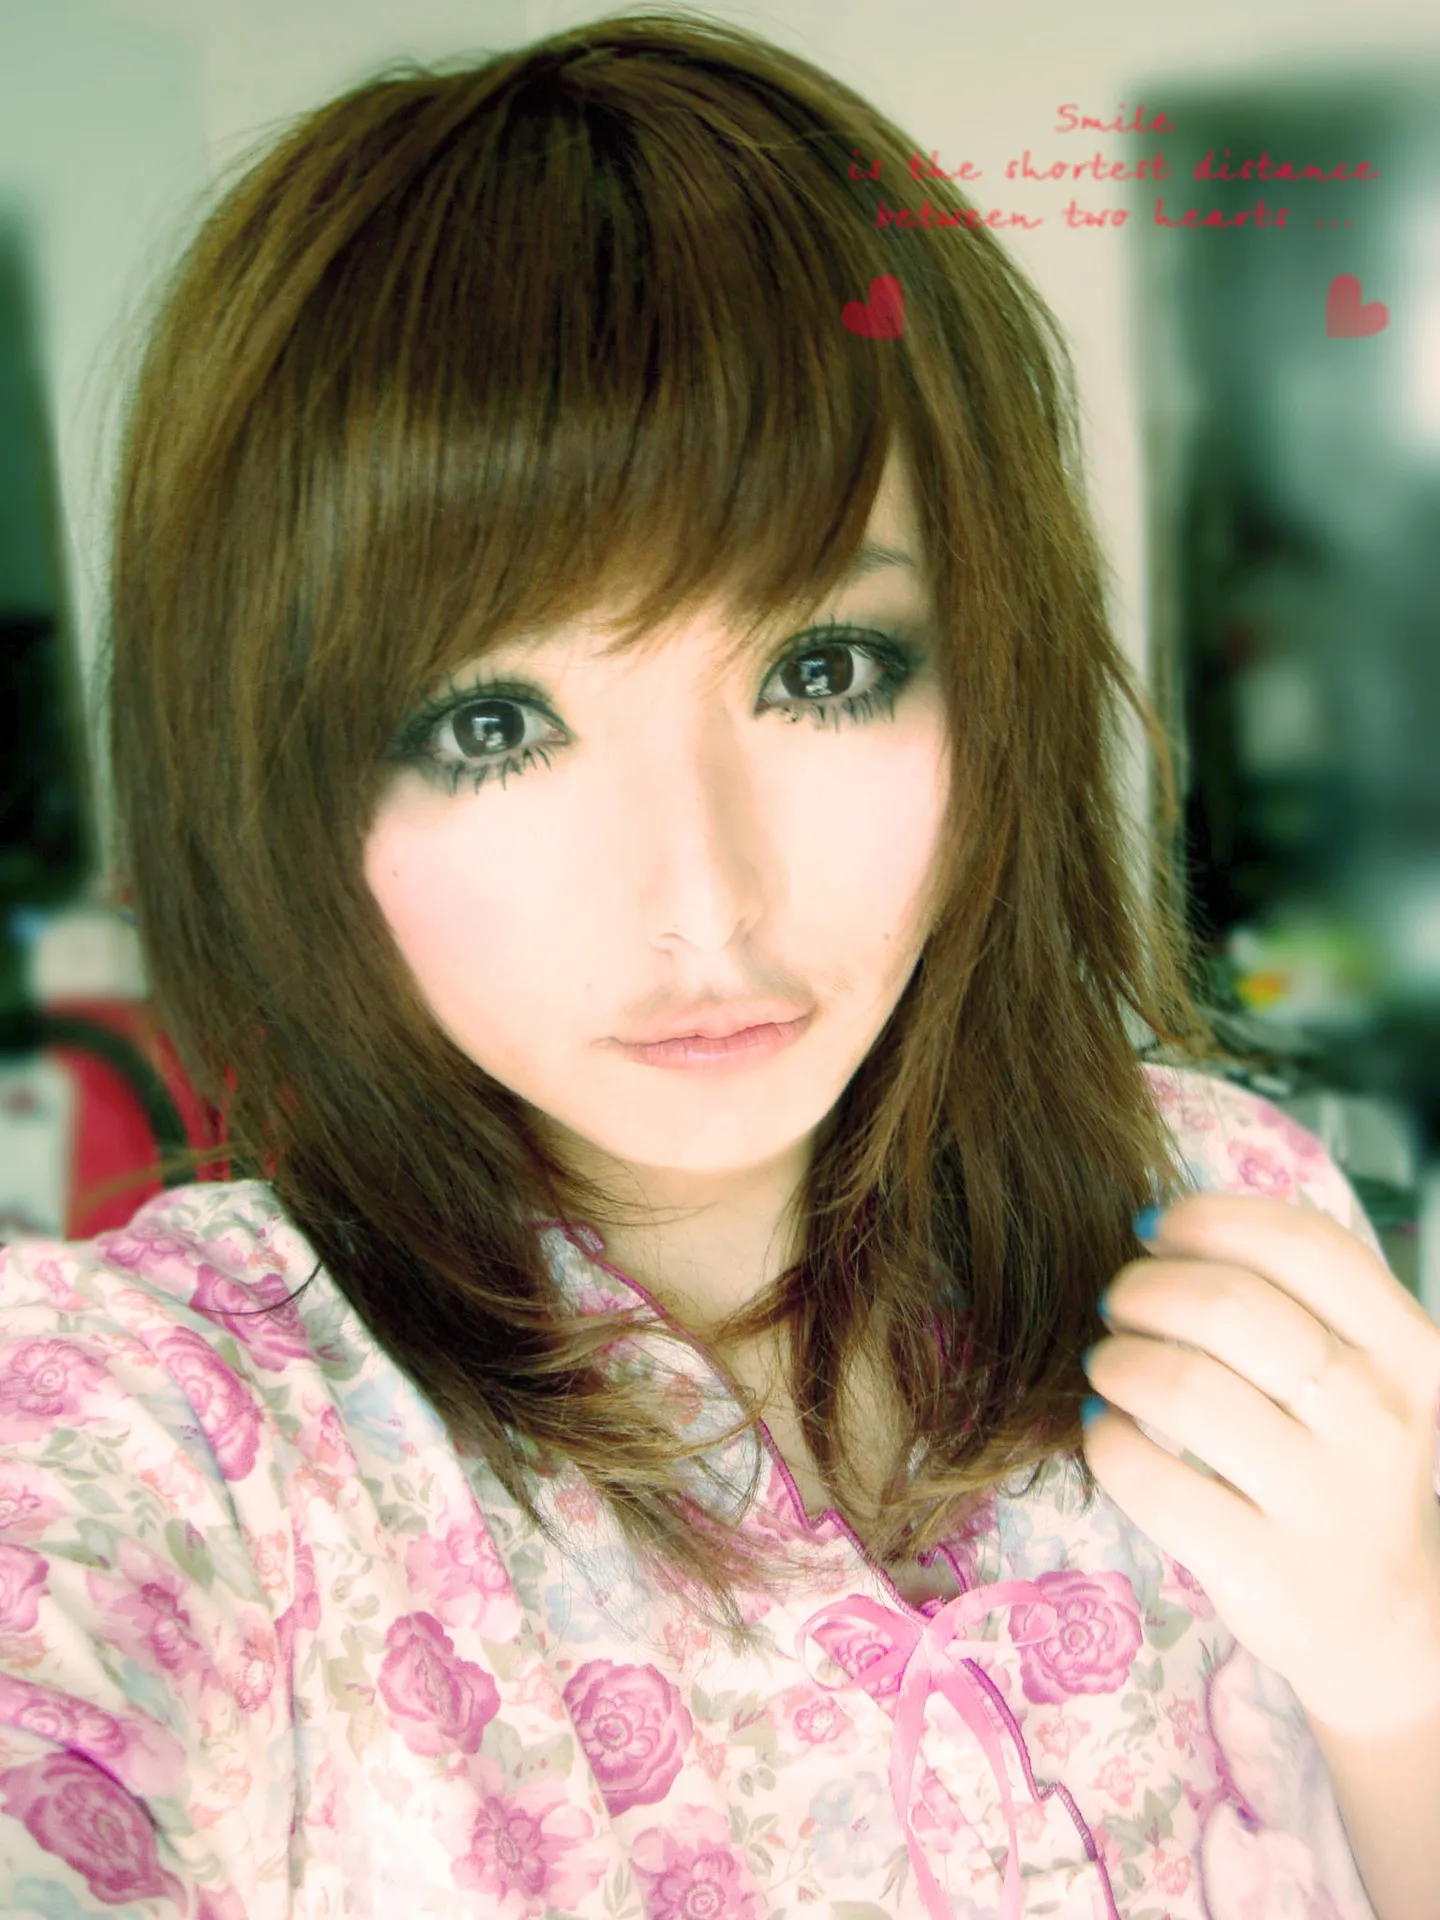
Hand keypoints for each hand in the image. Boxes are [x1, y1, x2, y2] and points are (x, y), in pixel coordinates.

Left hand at [1081, 1191, 1439, 1734]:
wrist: (1381, 1619)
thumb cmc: (1341, 1461)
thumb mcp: (1361, 1371)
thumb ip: (1293, 1296)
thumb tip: (1165, 1223)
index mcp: (1407, 1350)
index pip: (1302, 1245)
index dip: (1209, 1219)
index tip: (1155, 1229)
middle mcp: (1377, 1419)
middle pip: (1232, 1306)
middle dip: (1147, 1288)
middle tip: (1117, 1302)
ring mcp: (1326, 1500)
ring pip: (1185, 1388)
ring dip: (1118, 1360)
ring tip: (1107, 1365)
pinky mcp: (1266, 1568)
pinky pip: (1153, 1479)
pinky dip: (1108, 1441)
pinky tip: (1107, 1429)